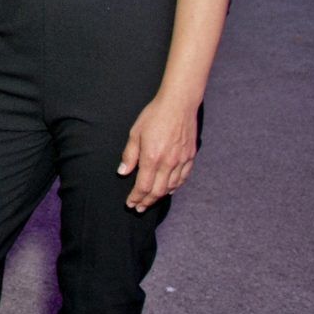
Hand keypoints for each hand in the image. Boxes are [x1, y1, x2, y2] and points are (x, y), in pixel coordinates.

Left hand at [118, 94, 199, 211]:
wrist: (179, 104)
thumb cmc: (154, 116)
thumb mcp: (135, 132)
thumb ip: (129, 155)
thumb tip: (123, 172)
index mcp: (152, 157)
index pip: (143, 186)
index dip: (136, 197)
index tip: (130, 204)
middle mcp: (168, 163)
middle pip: (158, 191)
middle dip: (147, 201)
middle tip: (139, 208)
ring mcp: (181, 161)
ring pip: (171, 187)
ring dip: (160, 196)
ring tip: (151, 201)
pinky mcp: (190, 157)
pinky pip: (183, 178)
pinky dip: (175, 187)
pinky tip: (169, 190)